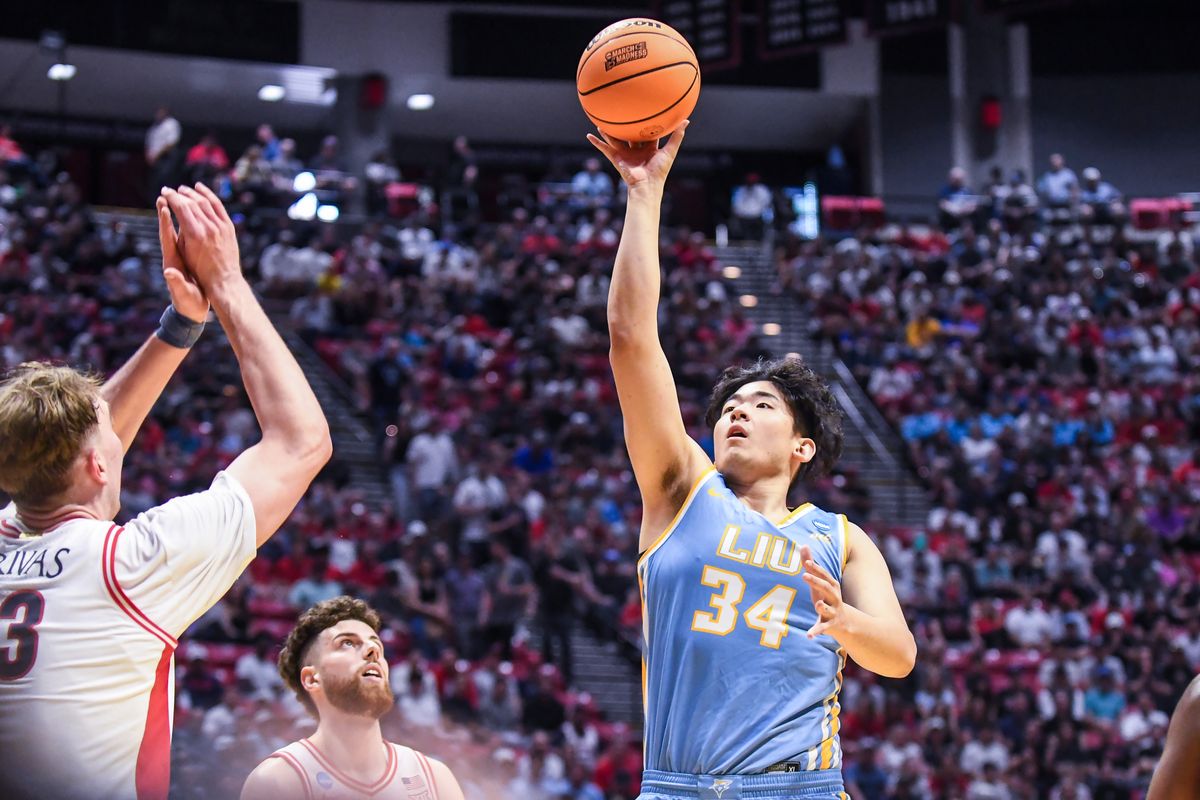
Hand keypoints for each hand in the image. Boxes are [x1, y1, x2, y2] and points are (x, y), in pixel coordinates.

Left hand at [156, 196, 208, 322]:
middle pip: (169, 231)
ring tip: (176, 200)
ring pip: (178, 233)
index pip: (167, 239)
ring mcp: (180, 258)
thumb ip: (176, 283)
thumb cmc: (188, 303)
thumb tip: (168, 274)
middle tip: (165, 195)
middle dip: (167, 213)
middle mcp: (174, 257)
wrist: (191, 311)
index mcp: (172, 263)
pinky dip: (188, 227)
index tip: (164, 206)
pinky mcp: (188, 260)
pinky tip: (192, 218)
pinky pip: (187, 239)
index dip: (165, 223)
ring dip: (176, 217)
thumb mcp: (183, 293)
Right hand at [160, 183, 241, 292]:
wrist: (223, 280)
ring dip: (193, 193)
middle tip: (170, 189)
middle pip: (192, 202)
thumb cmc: (198, 270)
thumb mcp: (183, 252)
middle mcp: (208, 227)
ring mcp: (221, 226)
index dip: (171, 197)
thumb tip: (171, 213)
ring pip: (206, 202)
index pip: (181, 207)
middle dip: (179, 194)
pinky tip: (200, 189)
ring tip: (183, 189)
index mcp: (194, 234)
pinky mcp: (228, 227)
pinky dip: (209, 195)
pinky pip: (218, 206)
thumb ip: (178, 231)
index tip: (163, 192)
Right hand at [586, 120, 687, 191]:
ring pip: (615, 139)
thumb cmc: (659, 171)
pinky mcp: (616, 158)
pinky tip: (588, 135)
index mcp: (648, 148)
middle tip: (622, 112)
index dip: (646, 123)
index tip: (645, 111)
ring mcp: (625, 154)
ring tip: (601, 121)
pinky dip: (596, 143)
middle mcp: (636, 150)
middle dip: (625, 125)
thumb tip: (686, 120)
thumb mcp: (670, 151)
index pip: (647, 133)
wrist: (646, 186)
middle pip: (629, 134)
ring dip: (608, 131)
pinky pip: (604, 149)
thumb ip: (677, 136)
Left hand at [801, 545, 846, 639]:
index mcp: (831, 587)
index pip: (825, 576)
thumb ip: (811, 565)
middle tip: (804, 575)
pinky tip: (808, 635)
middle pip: (827, 588)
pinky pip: (822, 628)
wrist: (848, 623)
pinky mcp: (829, 625)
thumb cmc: (828, 598)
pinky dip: (815, 631)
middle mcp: (834, 598)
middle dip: (816, 582)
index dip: (816, 569)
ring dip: (823, 607)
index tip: (807, 563)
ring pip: (828, 609)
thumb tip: (803, 545)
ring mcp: (833, 612)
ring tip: (818, 605)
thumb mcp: (820, 583)